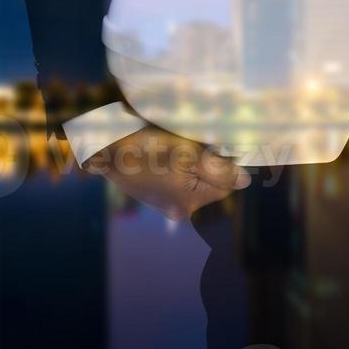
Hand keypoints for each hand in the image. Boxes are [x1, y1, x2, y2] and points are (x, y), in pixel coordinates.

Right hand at [84, 124, 250, 220]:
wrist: (102, 148)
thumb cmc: (142, 149)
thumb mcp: (183, 154)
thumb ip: (217, 168)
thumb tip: (246, 180)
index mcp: (188, 203)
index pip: (227, 183)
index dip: (227, 161)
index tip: (218, 142)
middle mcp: (179, 208)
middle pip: (211, 180)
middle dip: (208, 158)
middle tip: (190, 140)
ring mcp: (167, 200)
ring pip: (196, 175)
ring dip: (193, 157)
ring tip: (175, 143)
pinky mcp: (157, 190)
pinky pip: (180, 175)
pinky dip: (178, 161)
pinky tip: (165, 148)